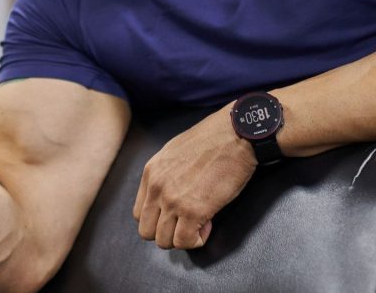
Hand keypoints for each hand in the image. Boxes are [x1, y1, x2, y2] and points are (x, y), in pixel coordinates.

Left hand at [133, 104, 256, 249]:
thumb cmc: (213, 139)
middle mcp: (156, 187)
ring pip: (164, 241)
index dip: (159, 219)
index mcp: (151, 172)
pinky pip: (184, 241)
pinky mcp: (193, 210)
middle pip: (147, 231)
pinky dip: (196, 240)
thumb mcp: (175, 151)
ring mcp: (173, 200)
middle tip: (187, 224)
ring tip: (200, 223)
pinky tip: (208, 224)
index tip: (176, 214)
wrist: (235, 134)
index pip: (139, 213)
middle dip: (167, 233)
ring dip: (182, 238)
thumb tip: (170, 193)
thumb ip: (165, 174)